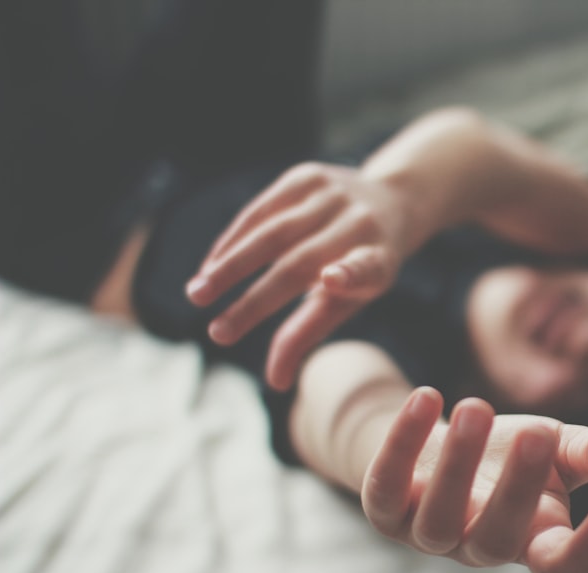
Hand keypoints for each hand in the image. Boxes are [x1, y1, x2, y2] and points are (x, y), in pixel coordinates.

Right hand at [185, 163, 417, 389]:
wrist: (389, 200)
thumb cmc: (360, 268)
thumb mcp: (348, 300)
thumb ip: (310, 333)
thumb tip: (275, 381)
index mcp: (380, 259)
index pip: (367, 268)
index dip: (350, 275)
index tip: (331, 281)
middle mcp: (360, 224)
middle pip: (300, 261)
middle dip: (254, 299)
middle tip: (216, 331)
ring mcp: (333, 195)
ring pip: (272, 231)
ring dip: (230, 264)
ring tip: (198, 293)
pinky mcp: (307, 175)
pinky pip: (260, 210)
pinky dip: (232, 239)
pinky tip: (211, 265)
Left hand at [361, 387, 587, 572]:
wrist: (437, 446)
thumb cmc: (508, 454)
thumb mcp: (556, 447)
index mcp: (531, 540)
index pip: (562, 570)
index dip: (587, 554)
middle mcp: (478, 547)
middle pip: (498, 541)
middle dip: (518, 488)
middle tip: (537, 433)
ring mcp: (427, 534)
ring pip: (439, 519)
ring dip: (458, 463)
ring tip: (476, 406)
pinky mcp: (384, 507)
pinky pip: (385, 484)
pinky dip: (402, 442)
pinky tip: (426, 396)